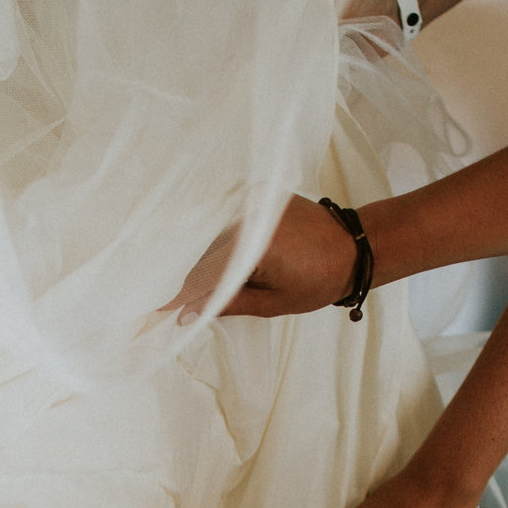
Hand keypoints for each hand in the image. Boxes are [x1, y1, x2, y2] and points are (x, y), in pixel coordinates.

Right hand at [162, 195, 357, 322]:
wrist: (352, 247)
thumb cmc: (318, 280)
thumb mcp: (270, 302)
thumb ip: (225, 303)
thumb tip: (187, 314)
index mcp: (250, 245)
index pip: (200, 272)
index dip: (175, 292)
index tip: (154, 307)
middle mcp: (245, 216)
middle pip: (198, 248)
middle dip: (181, 270)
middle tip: (161, 293)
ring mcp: (249, 200)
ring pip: (208, 231)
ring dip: (195, 252)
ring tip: (177, 273)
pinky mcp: (255, 194)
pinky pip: (222, 217)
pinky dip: (211, 235)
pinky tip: (202, 248)